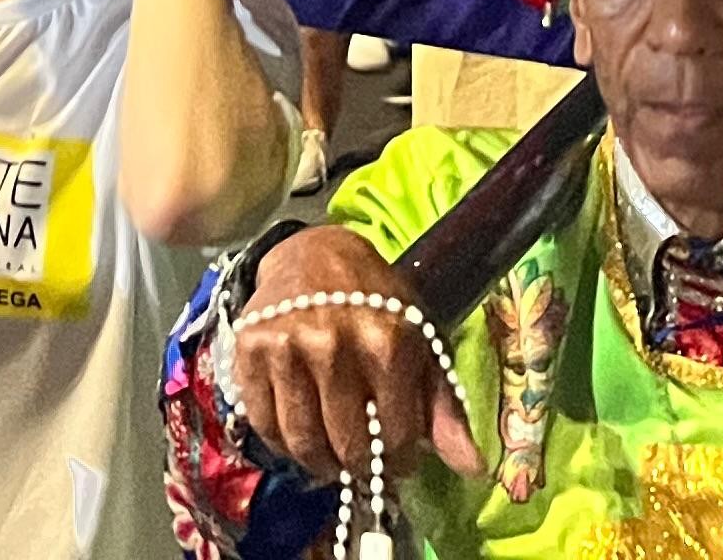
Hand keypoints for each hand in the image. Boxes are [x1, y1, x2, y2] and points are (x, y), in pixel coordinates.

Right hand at [234, 227, 476, 483]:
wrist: (314, 252)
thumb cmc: (375, 302)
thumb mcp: (420, 344)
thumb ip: (443, 409)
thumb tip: (473, 469)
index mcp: (386, 340)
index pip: (395, 437)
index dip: (399, 460)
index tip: (397, 457)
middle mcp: (332, 342)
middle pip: (347, 445)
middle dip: (360, 465)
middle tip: (362, 459)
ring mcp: (285, 346)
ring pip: (303, 443)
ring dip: (321, 463)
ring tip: (332, 455)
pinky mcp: (249, 349)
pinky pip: (264, 425)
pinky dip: (282, 443)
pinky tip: (300, 433)